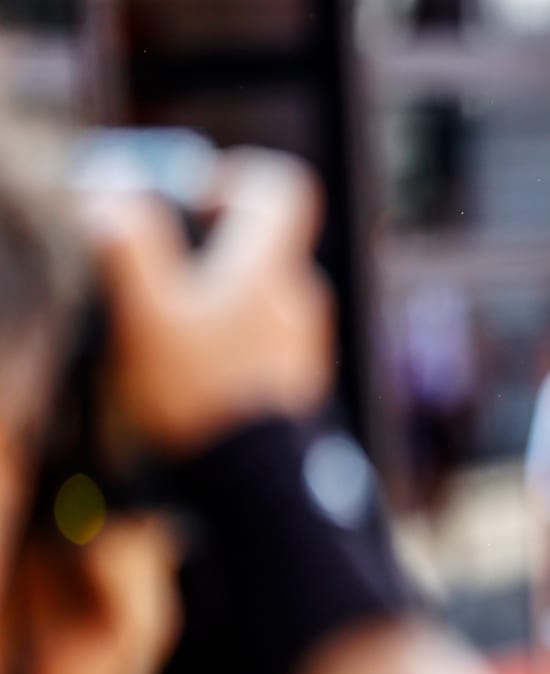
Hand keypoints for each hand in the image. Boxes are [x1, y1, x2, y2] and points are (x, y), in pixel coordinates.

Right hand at [81, 148, 333, 455]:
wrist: (255, 489)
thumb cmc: (200, 396)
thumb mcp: (146, 315)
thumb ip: (129, 245)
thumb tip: (113, 190)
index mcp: (272, 269)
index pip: (282, 188)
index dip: (234, 176)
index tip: (186, 199)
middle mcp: (300, 299)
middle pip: (259, 243)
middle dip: (202, 247)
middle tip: (149, 275)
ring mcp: (304, 343)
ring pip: (256, 295)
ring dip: (210, 300)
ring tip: (160, 332)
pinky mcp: (295, 384)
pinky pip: (260, 340)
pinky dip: (226, 341)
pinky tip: (186, 374)